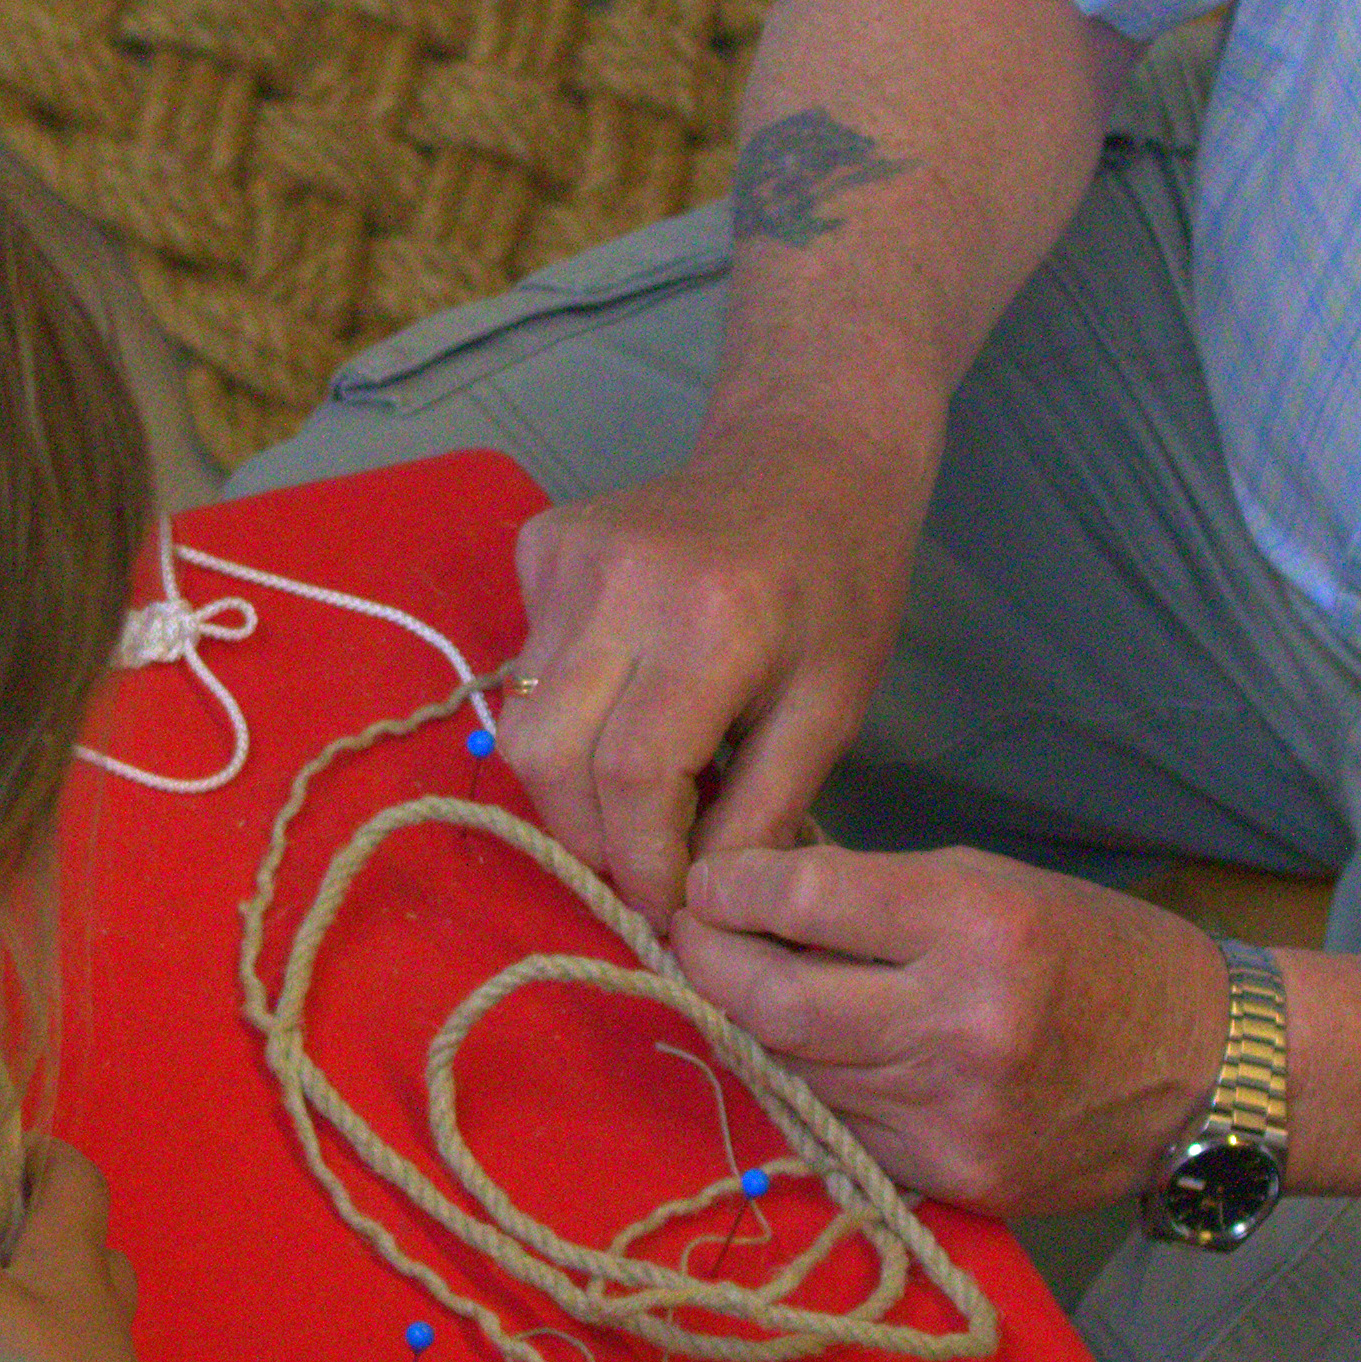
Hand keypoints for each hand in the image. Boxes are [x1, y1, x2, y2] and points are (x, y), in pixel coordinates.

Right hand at [498, 429, 920, 920]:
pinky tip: (622, 699)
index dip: (637, 858)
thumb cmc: (839, 586)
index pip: (631, 773)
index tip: (664, 904)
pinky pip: (522, 665)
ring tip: (633, 795)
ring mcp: (568, 555)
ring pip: (521, 718)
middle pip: (551, 755)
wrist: (807, 457)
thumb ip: (762, 810)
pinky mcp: (540, 545)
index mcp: (711, 621)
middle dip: (588, 836)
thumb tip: (695, 902)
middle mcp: (621, 581)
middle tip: (638, 864)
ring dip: (568, 783)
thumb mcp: (831, 708)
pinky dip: (562, 712)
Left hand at [666, 841, 1231, 1218]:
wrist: (1213, 1072)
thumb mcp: (992, 885)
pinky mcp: (953, 1179)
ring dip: (752, 1027)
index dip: (733, 888)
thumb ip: (872, 895)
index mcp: (976, 929)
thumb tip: (749, 891)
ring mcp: (951, 1116)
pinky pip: (839, 1130)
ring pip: (793, 1072)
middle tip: (690, 935)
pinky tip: (816, 1052)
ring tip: (741, 986)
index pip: (804, 902)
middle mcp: (958, 1026)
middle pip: (772, 1003)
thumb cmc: (1100, 954)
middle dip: (708, 963)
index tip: (710, 882)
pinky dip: (813, 1087)